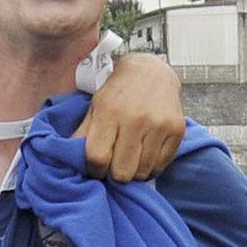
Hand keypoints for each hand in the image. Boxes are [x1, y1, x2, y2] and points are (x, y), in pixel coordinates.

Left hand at [80, 52, 185, 180]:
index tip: (97, 169)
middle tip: (115, 165)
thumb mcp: (95, 107)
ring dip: (134, 171)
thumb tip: (69, 159)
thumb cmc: (118, 93)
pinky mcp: (176, 130)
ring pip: (142, 173)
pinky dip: (151, 166)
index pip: (98, 157)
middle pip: (122, 172)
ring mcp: (159, 125)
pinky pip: (161, 166)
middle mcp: (136, 119)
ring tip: (131, 158)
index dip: (94, 170)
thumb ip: (83, 133)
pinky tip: (146, 153)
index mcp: (110, 111)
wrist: (152, 72)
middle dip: (115, 174)